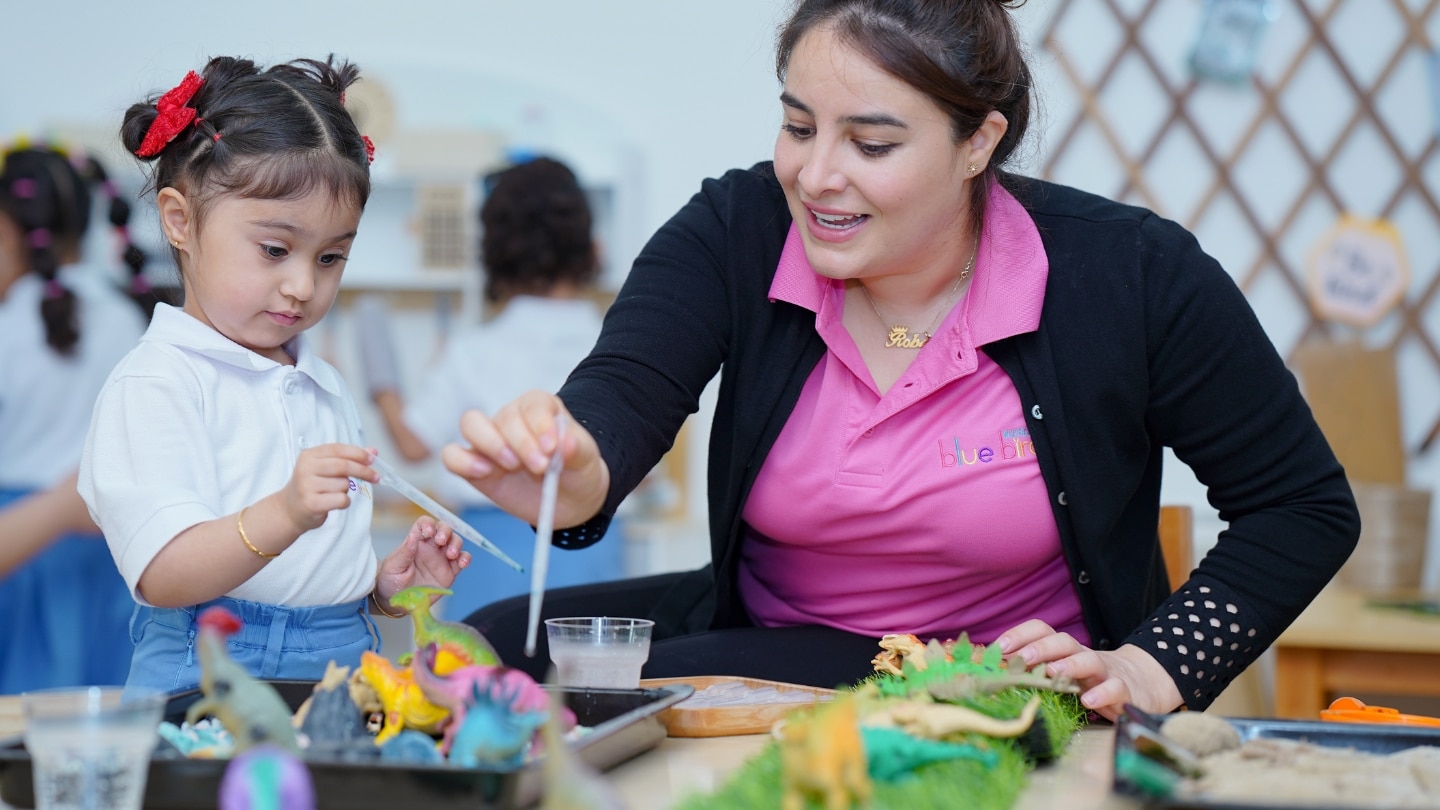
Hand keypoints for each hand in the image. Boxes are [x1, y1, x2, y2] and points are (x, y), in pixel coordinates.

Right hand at [280, 444, 377, 532]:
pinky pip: (341, 499)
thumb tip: (374, 452)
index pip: (338, 449)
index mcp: (309, 455)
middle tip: (376, 477)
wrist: (289, 510)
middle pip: (343, 466)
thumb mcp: (326, 468)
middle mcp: (305, 468)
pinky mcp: (311, 503)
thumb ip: (349, 458)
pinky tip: (333, 502)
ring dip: (346, 489)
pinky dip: (344, 502)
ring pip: (343, 484)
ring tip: (333, 492)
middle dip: (363, 471)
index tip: (373, 459)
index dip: (358, 453)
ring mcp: (307, 486)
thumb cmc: (313, 486)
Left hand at [375, 516, 468, 605]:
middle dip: (446, 531)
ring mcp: (442, 559)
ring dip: (456, 544)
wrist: (396, 601)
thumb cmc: (390, 580)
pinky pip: (462, 560)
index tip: (428, 531)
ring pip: (455, 542)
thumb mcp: (393, 566)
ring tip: (451, 554)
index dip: (429, 524)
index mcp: (416, 542)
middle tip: (441, 541)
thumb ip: (405, 552)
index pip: (425, 524)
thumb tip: (413, 536)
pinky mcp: (450, 572)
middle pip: (444, 529)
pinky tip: (462, 563)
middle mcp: (431, 547)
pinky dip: (465, 559)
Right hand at [440, 390, 608, 527]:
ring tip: (511, 465)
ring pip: (471, 424)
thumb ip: (577, 448)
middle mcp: (511, 418)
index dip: (540, 423)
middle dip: (522, 443)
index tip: (552, 449)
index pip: (532, 404)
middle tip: (540, 467)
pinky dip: (462, 462)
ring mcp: (489, 440)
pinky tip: (484, 473)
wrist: (568, 499)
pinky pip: (452, 455)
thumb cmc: (575, 471)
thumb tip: (565, 442)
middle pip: (504, 417)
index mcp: (540, 407)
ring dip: (490, 443)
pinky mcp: (474, 465)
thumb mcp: (586, 459)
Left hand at [997, 620, 1182, 720]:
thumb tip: (994, 672)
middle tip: (1020, 659)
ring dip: (1070, 664)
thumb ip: (1035, 671)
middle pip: (1064, 642)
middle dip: (1040, 648)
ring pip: (1090, 660)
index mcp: (1065, 651)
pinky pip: (1116, 689)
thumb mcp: (1064, 673)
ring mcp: (1106, 672)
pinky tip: (1089, 701)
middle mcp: (1083, 656)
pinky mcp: (1126, 692)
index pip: (1043, 631)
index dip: (1021, 635)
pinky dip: (1103, 693)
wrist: (1144, 684)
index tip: (998, 647)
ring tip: (1054, 673)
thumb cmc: (1092, 680)